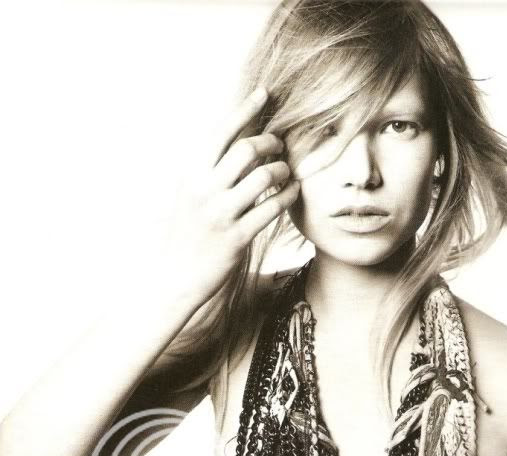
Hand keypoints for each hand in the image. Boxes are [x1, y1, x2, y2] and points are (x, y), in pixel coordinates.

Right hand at [154, 85, 299, 306]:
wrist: (177, 277)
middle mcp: (204, 190)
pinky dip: (288, 196)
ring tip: (286, 172)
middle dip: (270, 142)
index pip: (221, 132)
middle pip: (246, 149)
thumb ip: (210, 169)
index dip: (245, 109)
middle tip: (280, 145)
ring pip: (263, 177)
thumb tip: (238, 141)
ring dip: (281, 170)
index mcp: (191, 174)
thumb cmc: (188, 234)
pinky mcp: (238, 238)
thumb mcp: (189, 195)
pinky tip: (294, 192)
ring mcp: (221, 214)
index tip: (265, 93)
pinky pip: (272, 208)